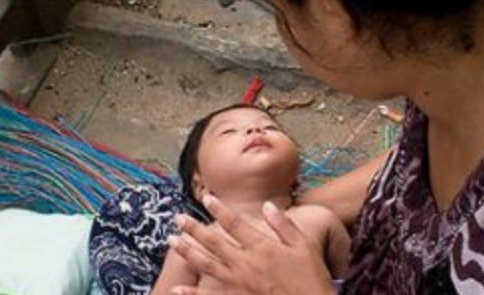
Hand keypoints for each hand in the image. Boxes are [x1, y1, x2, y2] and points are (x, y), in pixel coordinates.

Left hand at [168, 195, 336, 294]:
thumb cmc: (311, 278)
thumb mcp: (305, 246)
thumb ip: (284, 225)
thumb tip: (267, 205)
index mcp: (262, 247)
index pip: (235, 223)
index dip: (219, 209)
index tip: (206, 197)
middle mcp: (246, 264)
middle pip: (214, 242)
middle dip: (194, 228)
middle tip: (177, 218)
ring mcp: (239, 284)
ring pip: (207, 265)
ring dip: (187, 252)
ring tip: (172, 241)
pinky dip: (192, 293)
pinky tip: (177, 287)